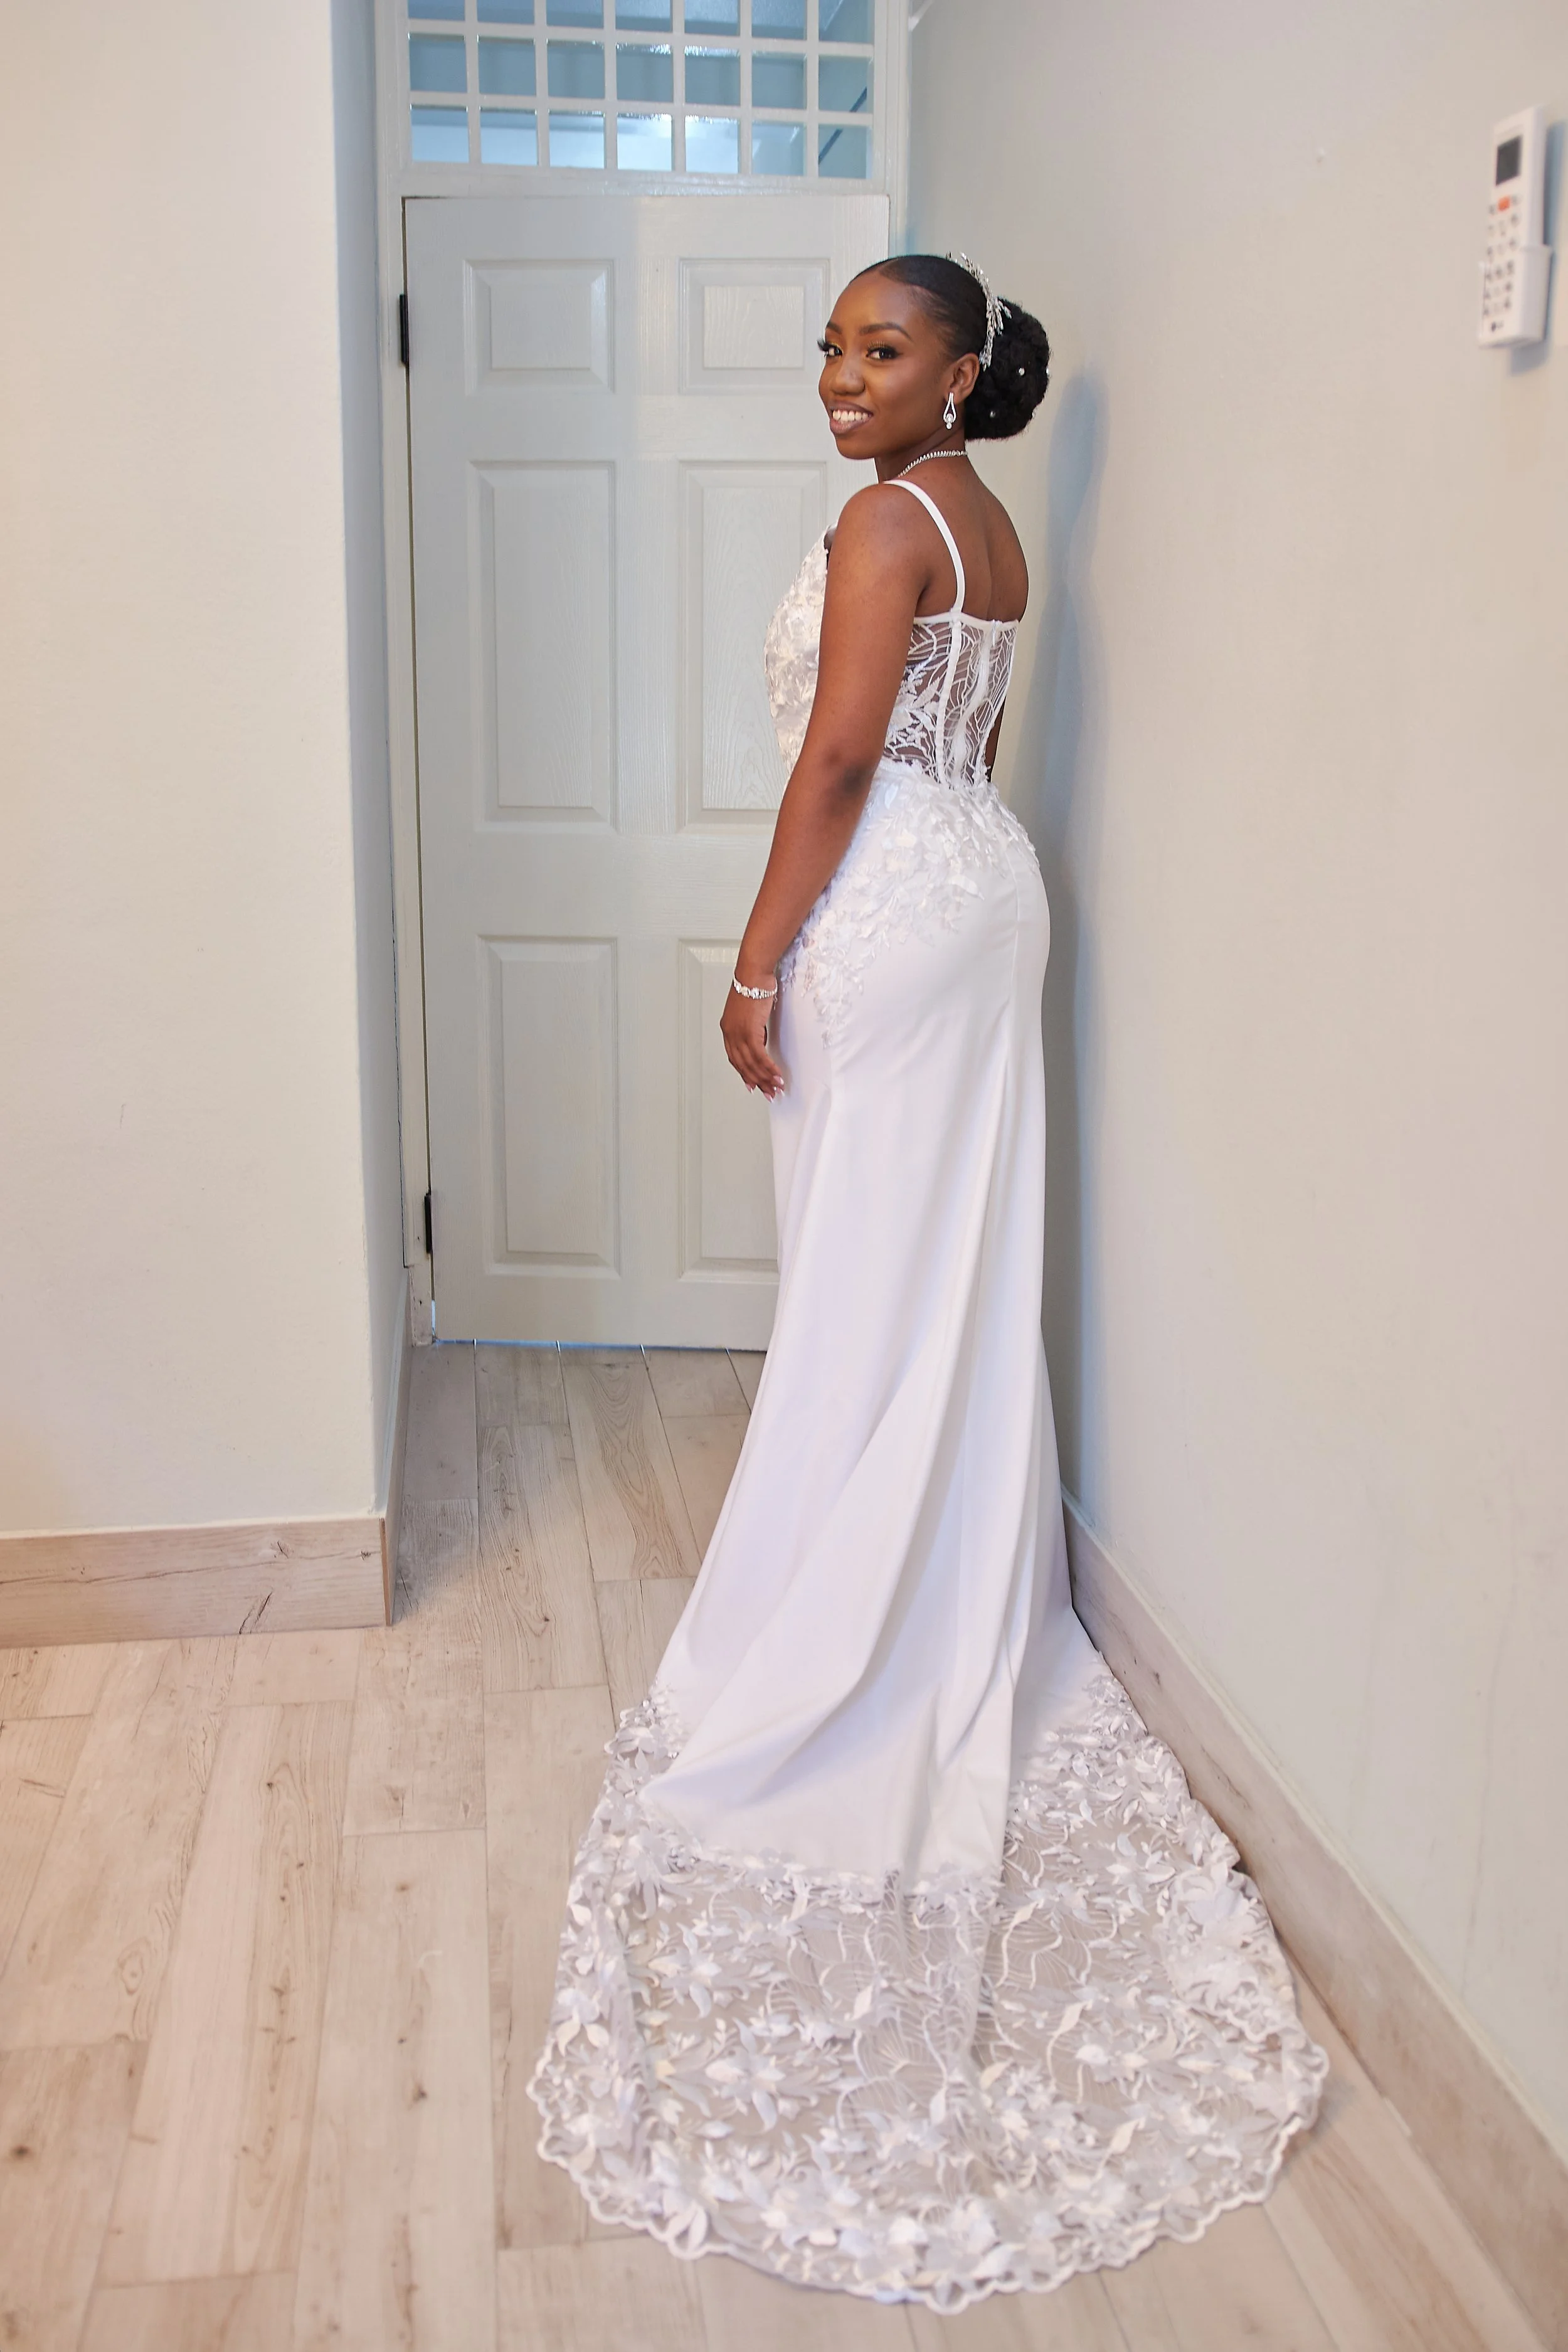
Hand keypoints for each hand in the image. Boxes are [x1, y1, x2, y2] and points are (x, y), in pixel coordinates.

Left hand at [721, 984, 783, 1098]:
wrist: (753, 974)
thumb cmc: (753, 985)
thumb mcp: (749, 1010)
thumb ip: (752, 1026)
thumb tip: (761, 1039)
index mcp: (728, 1029)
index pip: (735, 1058)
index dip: (744, 1073)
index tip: (752, 1084)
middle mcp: (730, 1033)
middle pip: (743, 1065)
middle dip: (757, 1081)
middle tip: (768, 1092)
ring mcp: (739, 1033)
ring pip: (752, 1063)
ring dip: (765, 1078)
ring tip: (776, 1087)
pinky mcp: (750, 1031)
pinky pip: (760, 1056)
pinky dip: (769, 1068)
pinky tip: (776, 1075)